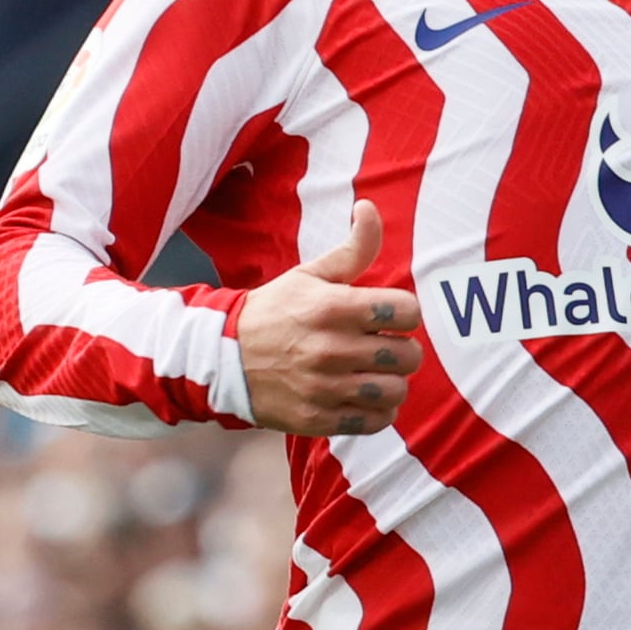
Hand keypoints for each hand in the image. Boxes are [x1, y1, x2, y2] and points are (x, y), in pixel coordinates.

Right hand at [236, 200, 422, 436]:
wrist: (222, 357)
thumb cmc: (275, 311)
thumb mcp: (310, 274)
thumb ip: (352, 248)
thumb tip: (368, 208)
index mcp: (332, 307)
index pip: (407, 312)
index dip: (405, 312)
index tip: (390, 316)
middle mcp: (331, 349)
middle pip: (408, 355)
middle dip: (403, 348)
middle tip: (385, 345)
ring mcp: (324, 388)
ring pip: (395, 391)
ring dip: (392, 382)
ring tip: (376, 373)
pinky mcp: (317, 419)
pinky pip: (374, 421)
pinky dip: (378, 411)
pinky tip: (364, 397)